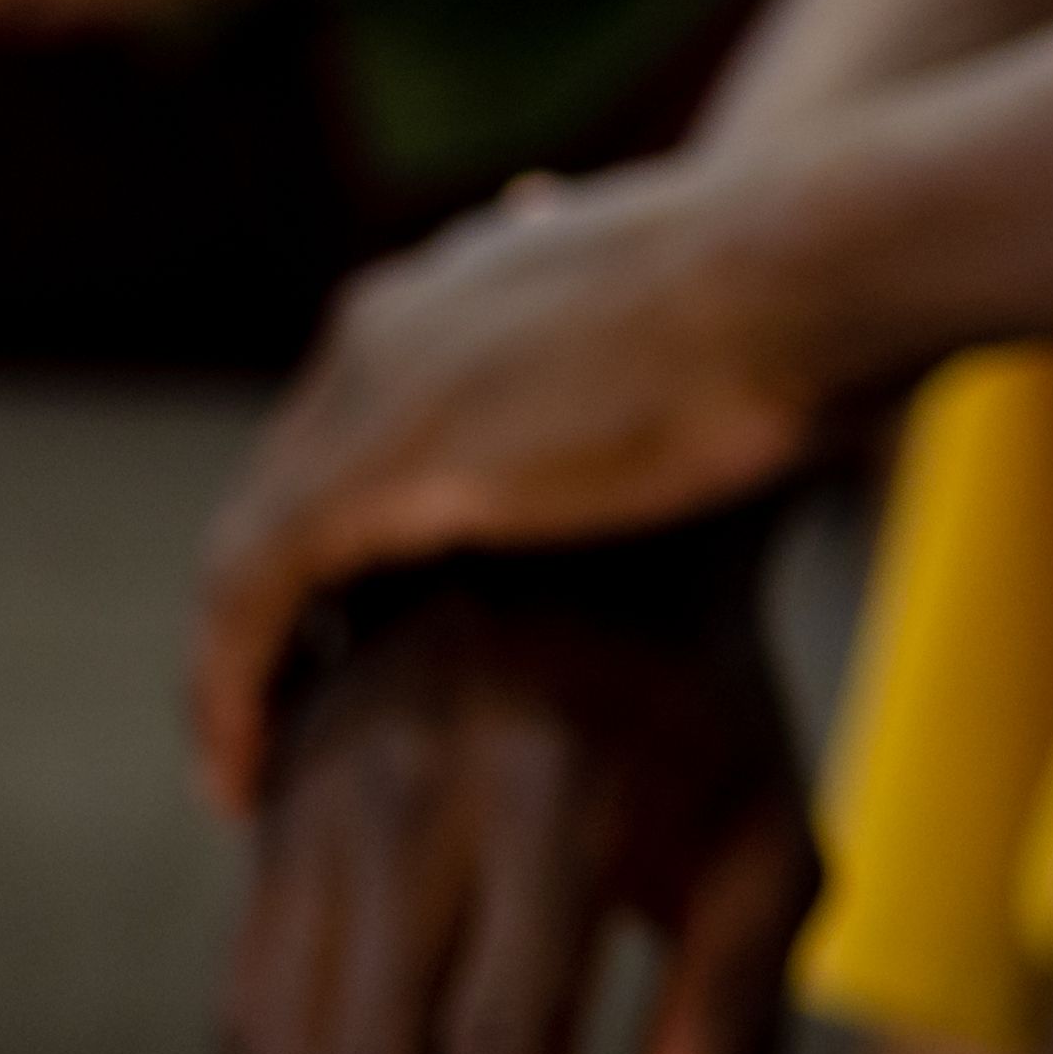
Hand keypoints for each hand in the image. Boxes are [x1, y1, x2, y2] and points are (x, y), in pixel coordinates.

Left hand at [186, 159, 843, 810]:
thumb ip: (681, 359)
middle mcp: (390, 325)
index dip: (353, 540)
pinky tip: (236, 782)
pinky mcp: (364, 471)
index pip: (366, 427)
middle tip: (277, 722)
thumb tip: (758, 386)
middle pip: (288, 491)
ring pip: (243, 556)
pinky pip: (245, 607)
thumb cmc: (823, 301)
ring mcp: (366, 394)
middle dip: (277, 614)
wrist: (817, 271)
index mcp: (471, 283)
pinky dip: (228, 697)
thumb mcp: (722, 326)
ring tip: (240, 774)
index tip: (359, 638)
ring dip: (233, 673)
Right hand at [219, 540, 818, 1053]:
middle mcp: (412, 792)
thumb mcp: (766, 839)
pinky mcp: (265, 813)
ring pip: (280, 1052)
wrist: (577, 542)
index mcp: (552, 791)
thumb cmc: (700, 714)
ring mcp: (317, 797)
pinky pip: (247, 999)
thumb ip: (737, 1013)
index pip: (492, 1045)